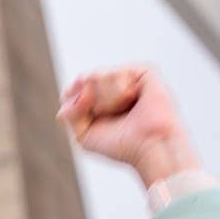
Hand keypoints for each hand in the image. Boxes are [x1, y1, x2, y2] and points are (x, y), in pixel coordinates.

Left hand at [55, 65, 200, 188]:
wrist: (149, 147)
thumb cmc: (122, 145)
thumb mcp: (84, 135)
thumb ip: (70, 112)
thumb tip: (81, 82)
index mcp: (99, 101)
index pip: (71, 92)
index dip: (75, 105)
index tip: (92, 120)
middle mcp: (113, 87)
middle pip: (81, 83)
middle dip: (92, 104)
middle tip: (114, 117)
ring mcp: (128, 77)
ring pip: (95, 77)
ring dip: (106, 100)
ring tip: (126, 109)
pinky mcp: (142, 71)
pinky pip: (113, 74)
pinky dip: (118, 92)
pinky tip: (134, 99)